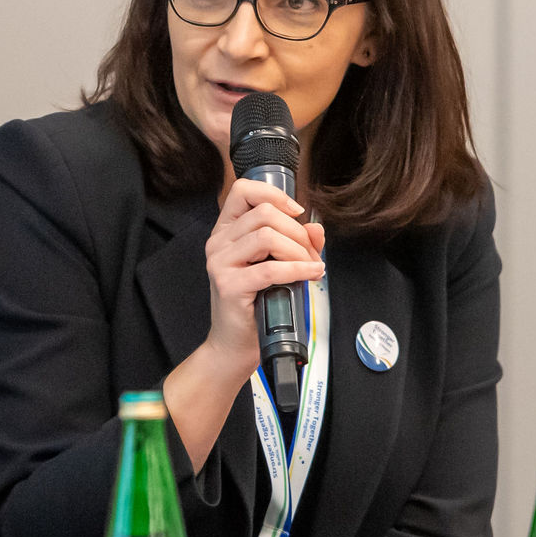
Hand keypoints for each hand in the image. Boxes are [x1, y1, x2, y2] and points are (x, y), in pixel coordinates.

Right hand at [163, 179, 325, 468]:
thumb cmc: (256, 304)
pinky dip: (298, 269)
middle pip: (263, 213)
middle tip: (312, 253)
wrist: (234, 346)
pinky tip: (313, 274)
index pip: (242, 190)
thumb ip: (297, 242)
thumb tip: (317, 228)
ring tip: (311, 266)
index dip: (273, 194)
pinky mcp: (229, 286)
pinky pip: (270, 268)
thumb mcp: (278, 266)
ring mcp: (220, 263)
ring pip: (266, 235)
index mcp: (226, 230)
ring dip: (298, 249)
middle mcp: (218, 242)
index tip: (297, 211)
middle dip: (297, 231)